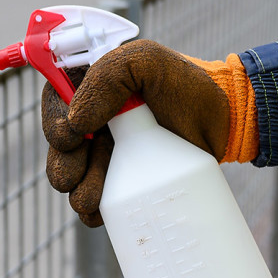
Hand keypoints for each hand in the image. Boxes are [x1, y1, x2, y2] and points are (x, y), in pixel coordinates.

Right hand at [42, 40, 256, 225]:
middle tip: (77, 176)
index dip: (53, 124)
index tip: (71, 137)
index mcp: (90, 86)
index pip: (54, 104)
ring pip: (75, 179)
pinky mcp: (125, 180)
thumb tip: (77, 120)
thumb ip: (108, 76)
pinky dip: (93, 212)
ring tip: (92, 200)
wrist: (224, 121)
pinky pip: (97, 202)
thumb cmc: (187, 85)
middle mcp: (93, 120)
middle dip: (62, 166)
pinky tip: (100, 215)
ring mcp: (108, 152)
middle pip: (60, 149)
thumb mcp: (147, 62)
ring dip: (76, 192)